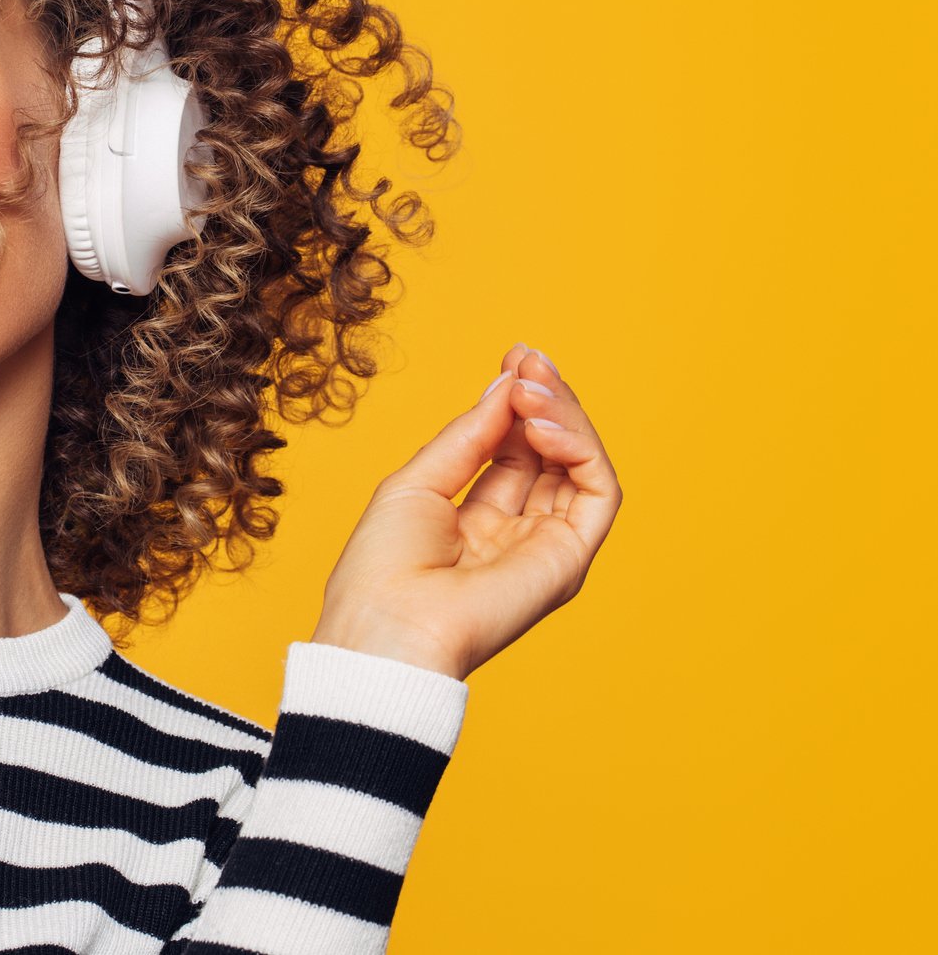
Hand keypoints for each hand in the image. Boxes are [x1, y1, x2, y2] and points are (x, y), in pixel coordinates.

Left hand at [308, 343, 622, 680]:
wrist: (386, 629)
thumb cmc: (383, 568)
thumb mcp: (420, 481)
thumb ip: (470, 435)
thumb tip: (507, 382)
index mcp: (476, 519)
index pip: (514, 447)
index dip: (517, 399)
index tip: (515, 354)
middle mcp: (518, 532)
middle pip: (551, 451)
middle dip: (545, 397)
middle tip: (528, 360)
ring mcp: (547, 545)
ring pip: (582, 465)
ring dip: (563, 415)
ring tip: (530, 387)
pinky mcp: (570, 558)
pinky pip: (599, 493)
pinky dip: (580, 449)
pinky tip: (541, 424)